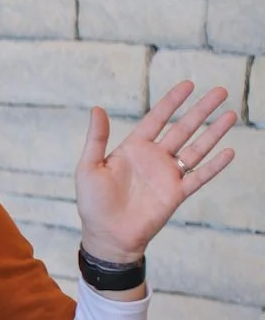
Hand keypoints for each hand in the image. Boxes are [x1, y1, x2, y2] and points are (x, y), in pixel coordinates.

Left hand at [76, 81, 237, 263]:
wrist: (107, 235)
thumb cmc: (93, 202)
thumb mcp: (89, 166)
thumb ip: (97, 138)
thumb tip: (97, 108)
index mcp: (133, 148)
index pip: (157, 119)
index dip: (172, 102)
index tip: (188, 84)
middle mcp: (154, 158)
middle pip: (183, 128)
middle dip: (201, 110)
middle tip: (220, 91)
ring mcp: (168, 175)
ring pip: (196, 148)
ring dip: (214, 132)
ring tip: (230, 115)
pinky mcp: (177, 194)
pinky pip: (199, 176)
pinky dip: (214, 166)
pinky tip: (229, 152)